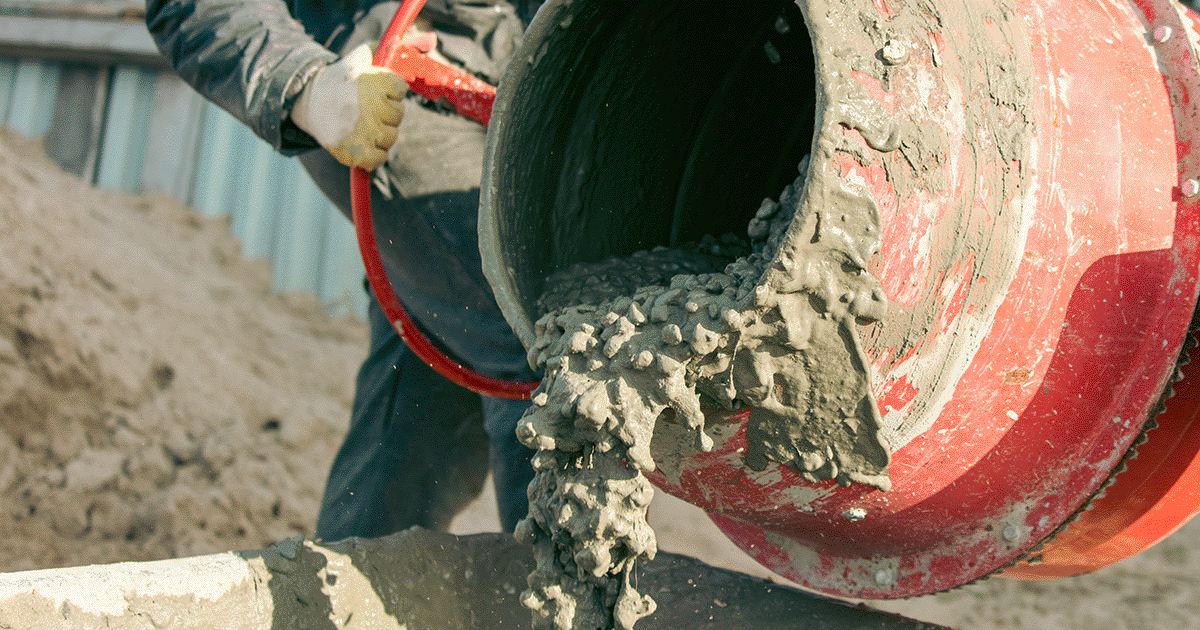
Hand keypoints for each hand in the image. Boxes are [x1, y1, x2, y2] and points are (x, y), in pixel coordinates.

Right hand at [292, 43, 405, 169]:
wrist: (308, 99)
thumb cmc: (345, 77)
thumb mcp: (367, 54)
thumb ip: (400, 46)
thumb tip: (431, 39)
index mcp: (373, 81)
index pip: (400, 90)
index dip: (389, 90)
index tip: (373, 88)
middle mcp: (369, 106)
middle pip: (398, 115)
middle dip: (385, 111)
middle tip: (365, 107)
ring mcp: (362, 130)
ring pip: (391, 137)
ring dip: (380, 132)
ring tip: (361, 122)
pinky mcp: (353, 151)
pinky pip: (379, 159)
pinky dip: (374, 154)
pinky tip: (362, 142)